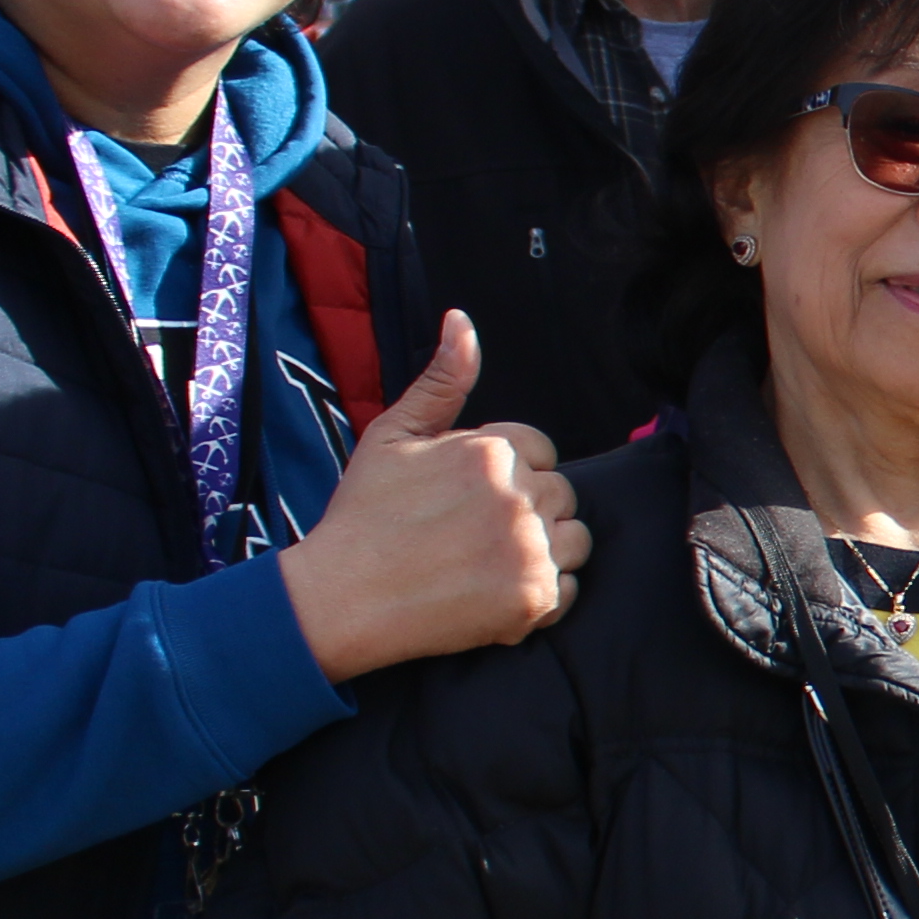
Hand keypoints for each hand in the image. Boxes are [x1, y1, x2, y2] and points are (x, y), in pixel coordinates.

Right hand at [276, 318, 586, 683]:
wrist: (343, 599)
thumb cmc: (365, 514)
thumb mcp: (395, 434)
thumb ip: (442, 380)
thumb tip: (462, 320)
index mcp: (492, 450)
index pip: (541, 451)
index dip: (507, 474)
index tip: (468, 498)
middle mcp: (520, 496)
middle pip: (561, 494)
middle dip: (526, 509)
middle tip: (470, 533)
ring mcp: (531, 549)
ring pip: (575, 539)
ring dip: (544, 549)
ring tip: (487, 561)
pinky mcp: (535, 598)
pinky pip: (570, 588)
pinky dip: (541, 593)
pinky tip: (494, 590)